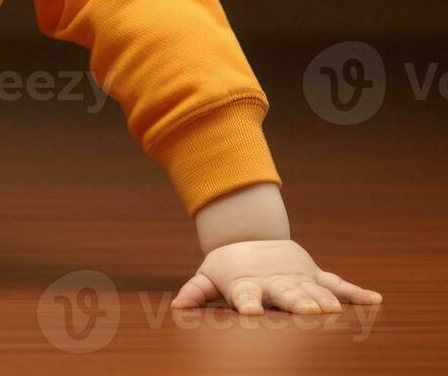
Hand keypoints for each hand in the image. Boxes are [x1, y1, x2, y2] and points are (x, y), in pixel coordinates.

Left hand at [172, 239, 382, 314]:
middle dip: (297, 303)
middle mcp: (275, 282)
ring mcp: (297, 277)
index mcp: (248, 285)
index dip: (247, 304)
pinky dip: (355, 291)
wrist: (249, 238)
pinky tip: (375, 300)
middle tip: (309, 313)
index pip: (246, 296)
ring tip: (337, 310)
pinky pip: (337, 283)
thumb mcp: (208, 277)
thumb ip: (195, 291)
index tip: (249, 313)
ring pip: (314, 290)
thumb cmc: (228, 269)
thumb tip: (175, 306)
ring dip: (325, 301)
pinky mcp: (313, 274)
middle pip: (287, 294)